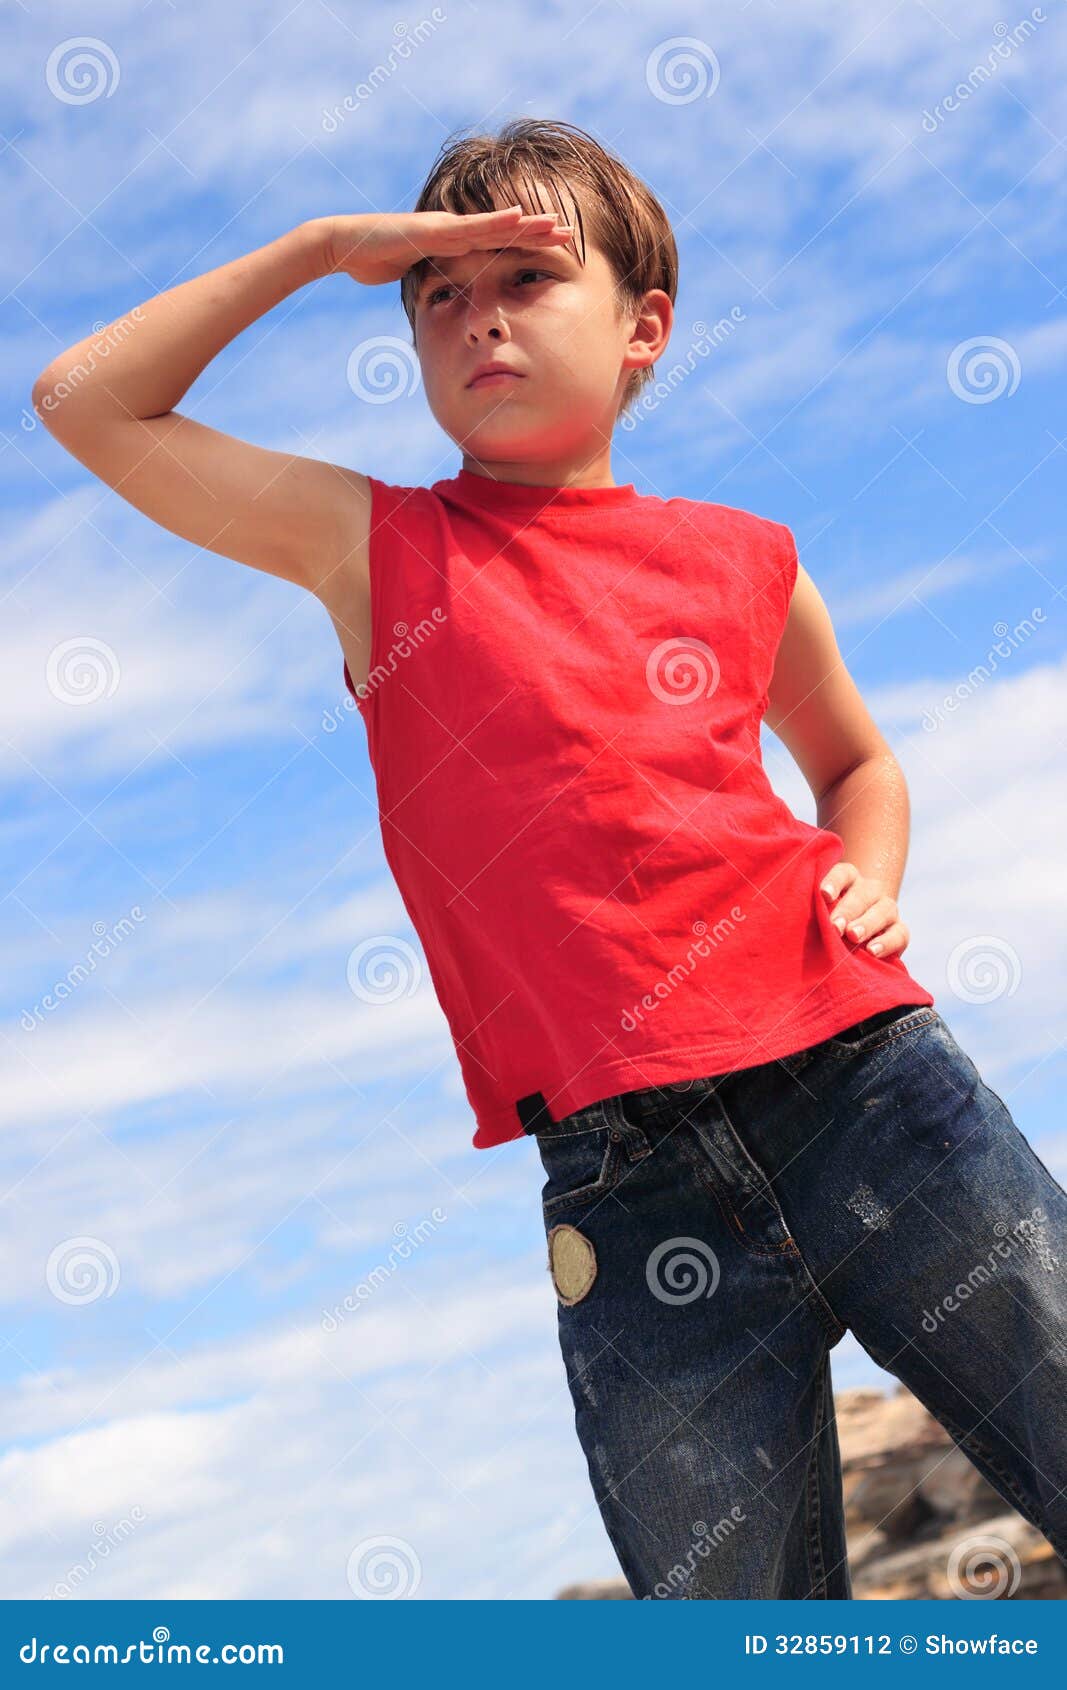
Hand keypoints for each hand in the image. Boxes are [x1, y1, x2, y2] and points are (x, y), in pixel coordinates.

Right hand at [310, 205, 573, 287]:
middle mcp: (454, 231)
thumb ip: (431, 283)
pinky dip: (496, 222)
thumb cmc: (373, 260)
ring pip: (495, 225)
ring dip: (527, 224)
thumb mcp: (412, 278)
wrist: (345, 246)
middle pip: (505, 231)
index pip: (497, 245)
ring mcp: (445, 227)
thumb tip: (442, 302)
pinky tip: (519, 217)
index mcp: (452, 244)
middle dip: (539, 232)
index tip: (556, 249)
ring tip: (557, 223)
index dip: (527, 245)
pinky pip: (471, 227)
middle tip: (572, 233)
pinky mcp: (434, 228)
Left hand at [819, 862, 909, 958]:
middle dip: (848, 910)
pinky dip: (887, 942)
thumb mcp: (819, 912)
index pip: (843, 873)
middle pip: (863, 893)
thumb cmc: (828, 919)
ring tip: (853, 936)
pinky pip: (900, 934)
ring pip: (883, 910)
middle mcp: (870, 890)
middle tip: (835, 926)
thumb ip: (815, 911)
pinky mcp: (899, 930)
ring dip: (867, 923)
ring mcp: (887, 909)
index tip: (823, 895)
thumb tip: (799, 921)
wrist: (853, 934)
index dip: (833, 882)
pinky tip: (873, 951)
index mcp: (848, 879)